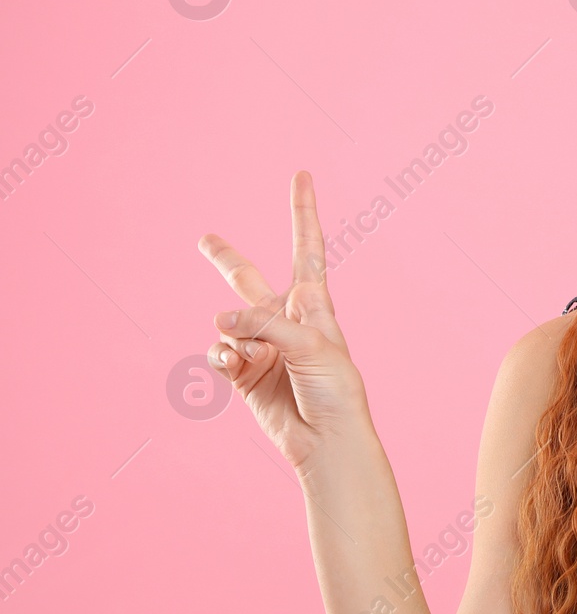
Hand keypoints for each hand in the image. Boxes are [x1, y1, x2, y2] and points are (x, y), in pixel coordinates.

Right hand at [199, 170, 369, 470]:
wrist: (327, 439)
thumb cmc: (334, 388)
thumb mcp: (310, 345)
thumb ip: (264, 324)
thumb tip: (219, 321)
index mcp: (314, 303)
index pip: (306, 247)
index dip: (302, 211)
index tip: (301, 174)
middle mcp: (285, 319)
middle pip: (248, 279)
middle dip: (225, 259)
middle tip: (204, 238)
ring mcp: (262, 345)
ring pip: (229, 322)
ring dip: (234, 336)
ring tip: (252, 358)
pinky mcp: (244, 372)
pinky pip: (220, 353)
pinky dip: (224, 359)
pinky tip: (235, 368)